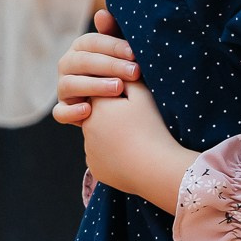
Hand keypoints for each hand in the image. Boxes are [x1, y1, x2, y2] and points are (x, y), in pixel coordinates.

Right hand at [52, 11, 137, 125]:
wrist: (119, 106)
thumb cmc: (121, 71)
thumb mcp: (121, 53)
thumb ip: (113, 33)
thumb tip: (102, 13)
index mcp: (80, 47)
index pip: (92, 42)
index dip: (113, 46)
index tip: (134, 53)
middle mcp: (67, 65)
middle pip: (83, 62)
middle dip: (110, 66)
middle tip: (135, 72)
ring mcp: (63, 88)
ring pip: (70, 85)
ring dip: (94, 86)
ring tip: (119, 88)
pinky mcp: (62, 109)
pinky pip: (61, 112)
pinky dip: (71, 112)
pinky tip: (88, 110)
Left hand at [78, 81, 191, 210]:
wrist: (154, 167)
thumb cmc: (151, 128)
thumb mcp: (143, 96)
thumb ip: (128, 79)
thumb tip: (121, 72)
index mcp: (97, 106)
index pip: (102, 94)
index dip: (118, 97)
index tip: (132, 104)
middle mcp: (87, 126)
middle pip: (99, 116)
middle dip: (112, 116)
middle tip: (135, 123)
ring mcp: (89, 149)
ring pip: (99, 137)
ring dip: (111, 136)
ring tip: (134, 140)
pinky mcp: (95, 167)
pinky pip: (102, 156)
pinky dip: (112, 155)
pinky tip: (130, 156)